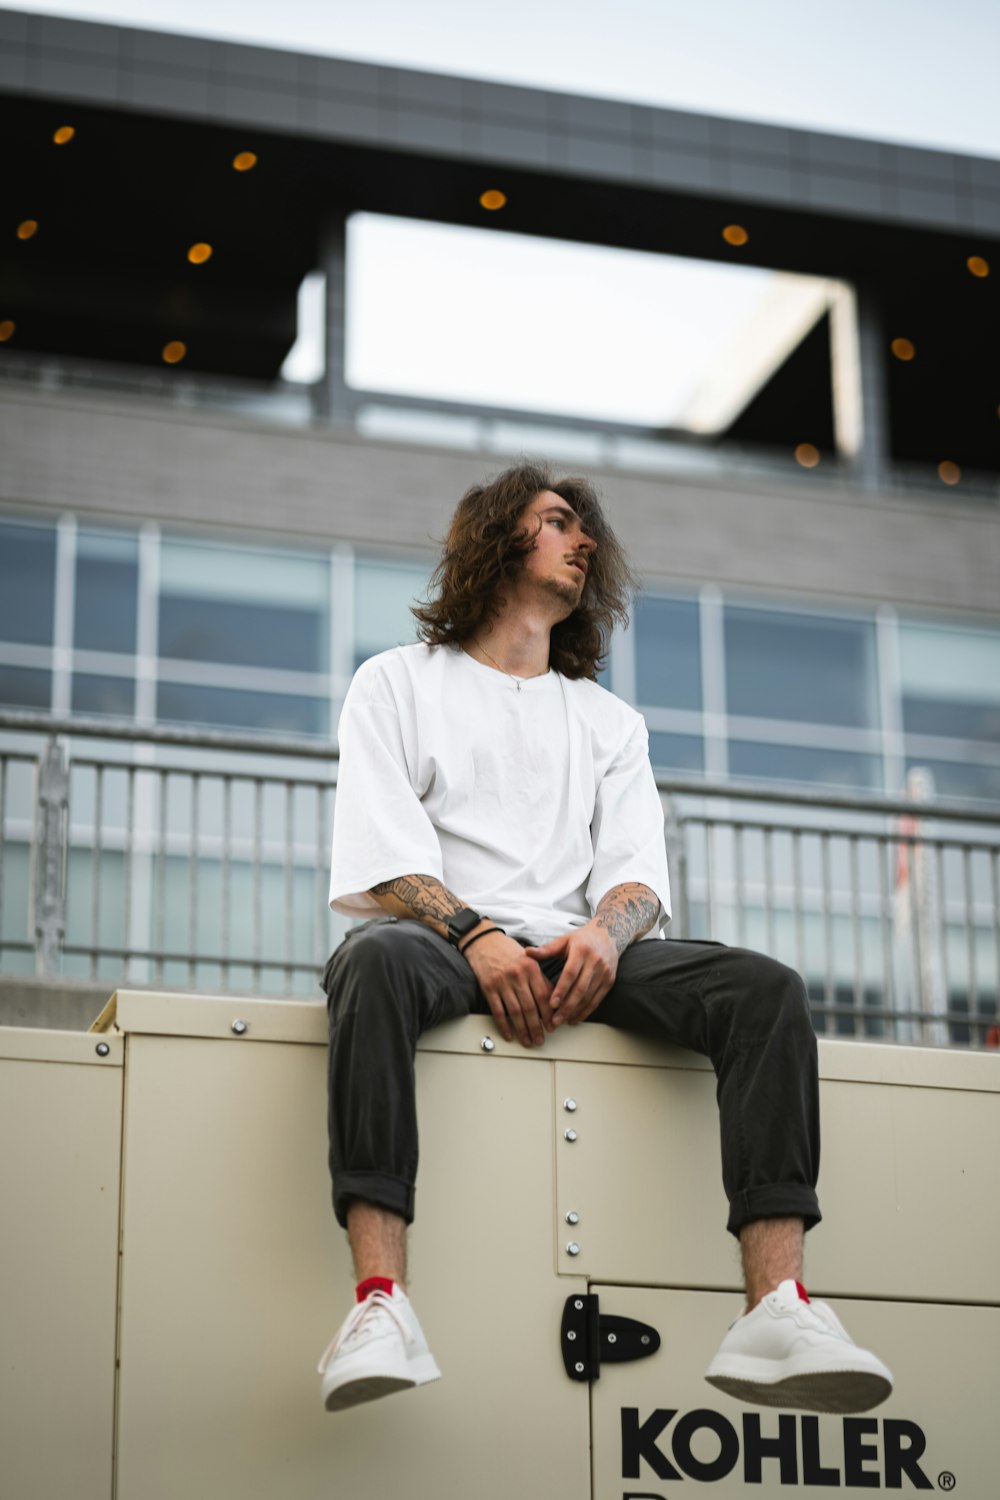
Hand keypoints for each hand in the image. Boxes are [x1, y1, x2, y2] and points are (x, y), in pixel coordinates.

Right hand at [462, 930, 553, 1047]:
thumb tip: (552, 1000)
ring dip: (522, 1030)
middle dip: (537, 1027)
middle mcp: (518, 975)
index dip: (549, 1014)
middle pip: (530, 1007)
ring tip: (528, 1041)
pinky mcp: (488, 987)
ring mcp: (502, 982)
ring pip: (515, 1012)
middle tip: (541, 1039)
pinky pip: (498, 1011)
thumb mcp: (529, 959)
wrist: (484, 940)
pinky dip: (504, 1025)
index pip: (544, 996)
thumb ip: (540, 978)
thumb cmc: (507, 950)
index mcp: (531, 967)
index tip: (553, 1026)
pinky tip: (509, 1034)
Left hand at [525, 923, 618, 1027]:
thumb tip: (527, 952)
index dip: (561, 990)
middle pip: (580, 989)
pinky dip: (586, 1011)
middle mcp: (595, 961)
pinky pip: (597, 999)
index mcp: (582, 950)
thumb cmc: (582, 939)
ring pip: (589, 997)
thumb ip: (546, 949)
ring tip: (562, 1021)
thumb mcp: (564, 940)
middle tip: (554, 1020)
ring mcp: (604, 972)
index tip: (551, 1004)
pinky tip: (575, 1018)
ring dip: (575, 1011)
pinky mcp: (609, 981)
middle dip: (567, 1007)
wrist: (609, 935)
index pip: (570, 973)